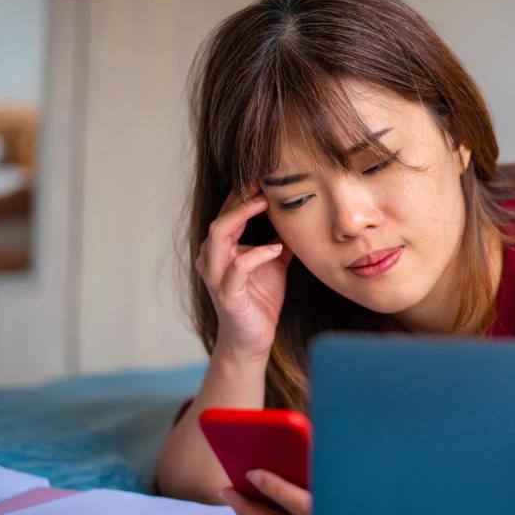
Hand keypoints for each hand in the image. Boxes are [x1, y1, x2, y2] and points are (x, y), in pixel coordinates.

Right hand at [195, 189, 292, 361]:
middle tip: (265, 182)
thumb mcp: (274, 262)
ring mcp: (216, 276)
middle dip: (242, 197)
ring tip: (266, 203)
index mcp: (221, 248)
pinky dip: (257, 253)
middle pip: (220, 216)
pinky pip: (238, 267)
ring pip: (218, 235)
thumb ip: (281, 238)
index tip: (267, 175)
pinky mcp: (226, 294)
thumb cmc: (260, 299)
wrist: (251, 339)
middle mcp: (212, 258)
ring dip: (242, 215)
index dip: (244, 192)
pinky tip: (276, 248)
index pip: (228, 211)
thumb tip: (302, 214)